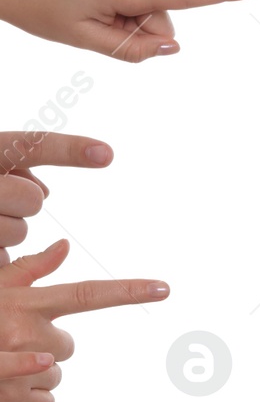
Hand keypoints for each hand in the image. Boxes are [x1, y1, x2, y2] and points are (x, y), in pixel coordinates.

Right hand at [0, 132, 113, 262]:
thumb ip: (20, 166)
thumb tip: (45, 193)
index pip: (32, 144)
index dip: (70, 150)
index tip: (107, 155)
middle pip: (31, 200)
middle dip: (22, 204)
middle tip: (0, 201)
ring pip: (17, 232)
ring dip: (5, 230)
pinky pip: (0, 257)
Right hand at [0, 239, 169, 401]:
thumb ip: (28, 270)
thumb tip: (65, 247)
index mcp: (26, 302)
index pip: (86, 293)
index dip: (127, 291)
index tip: (164, 288)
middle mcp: (27, 332)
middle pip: (70, 346)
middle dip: (47, 345)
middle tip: (11, 340)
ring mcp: (22, 366)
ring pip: (57, 375)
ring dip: (37, 373)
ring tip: (3, 363)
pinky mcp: (13, 399)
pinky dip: (29, 399)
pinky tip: (5, 388)